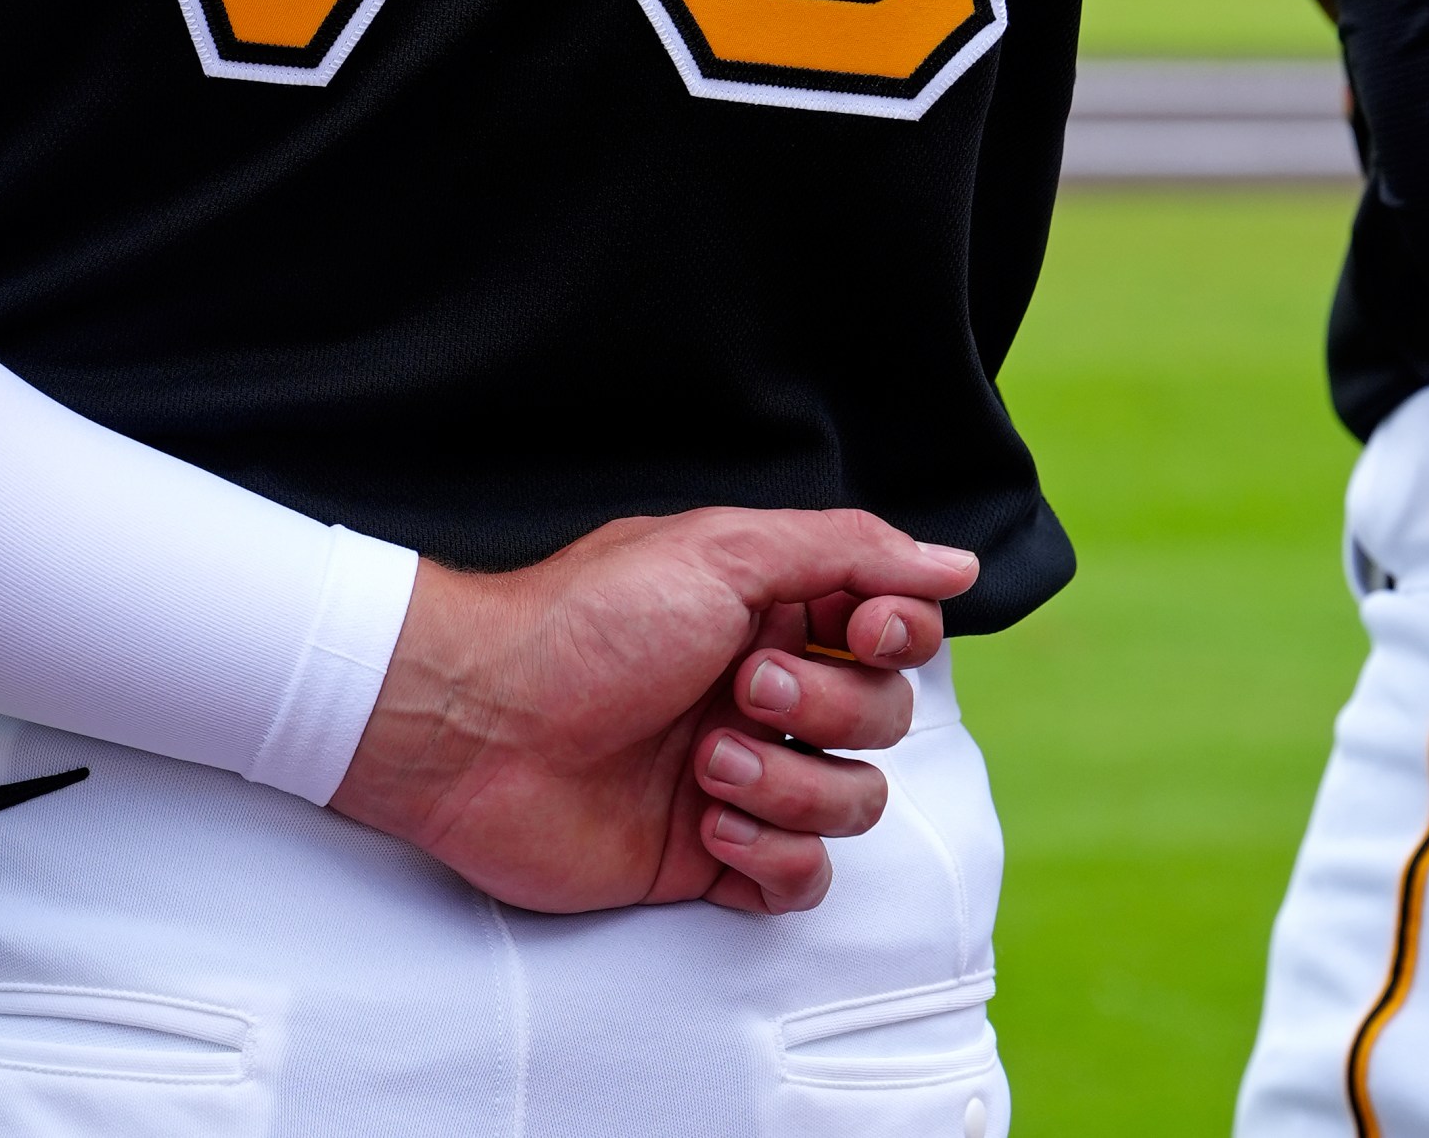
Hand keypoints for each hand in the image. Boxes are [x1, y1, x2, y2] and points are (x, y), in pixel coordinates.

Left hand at [330, 507, 976, 916]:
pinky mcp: (714, 855)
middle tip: (739, 689)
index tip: (858, 629)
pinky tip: (707, 825)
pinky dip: (771, 855)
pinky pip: (805, 878)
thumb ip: (845, 550)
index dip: (896, 635)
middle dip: (825, 706)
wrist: (477, 727)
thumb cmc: (580, 624)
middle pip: (884, 715)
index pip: (892, 628)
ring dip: (791, 786)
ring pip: (852, 800)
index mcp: (766, 608)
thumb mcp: (718, 551)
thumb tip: (951, 561)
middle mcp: (762, 687)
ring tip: (707, 764)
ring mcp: (742, 773)